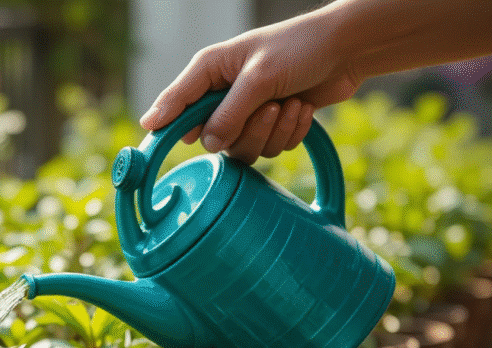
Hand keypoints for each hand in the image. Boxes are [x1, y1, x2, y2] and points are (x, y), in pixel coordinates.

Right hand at [140, 11, 361, 163]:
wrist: (347, 50)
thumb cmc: (300, 48)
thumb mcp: (259, 78)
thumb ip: (229, 114)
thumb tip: (208, 145)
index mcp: (210, 71)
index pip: (176, 101)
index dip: (163, 119)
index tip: (150, 134)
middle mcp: (223, 94)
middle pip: (214, 138)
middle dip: (247, 130)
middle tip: (270, 108)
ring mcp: (247, 112)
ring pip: (244, 148)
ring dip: (273, 132)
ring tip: (291, 104)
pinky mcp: (271, 125)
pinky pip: (270, 148)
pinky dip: (290, 132)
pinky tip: (302, 108)